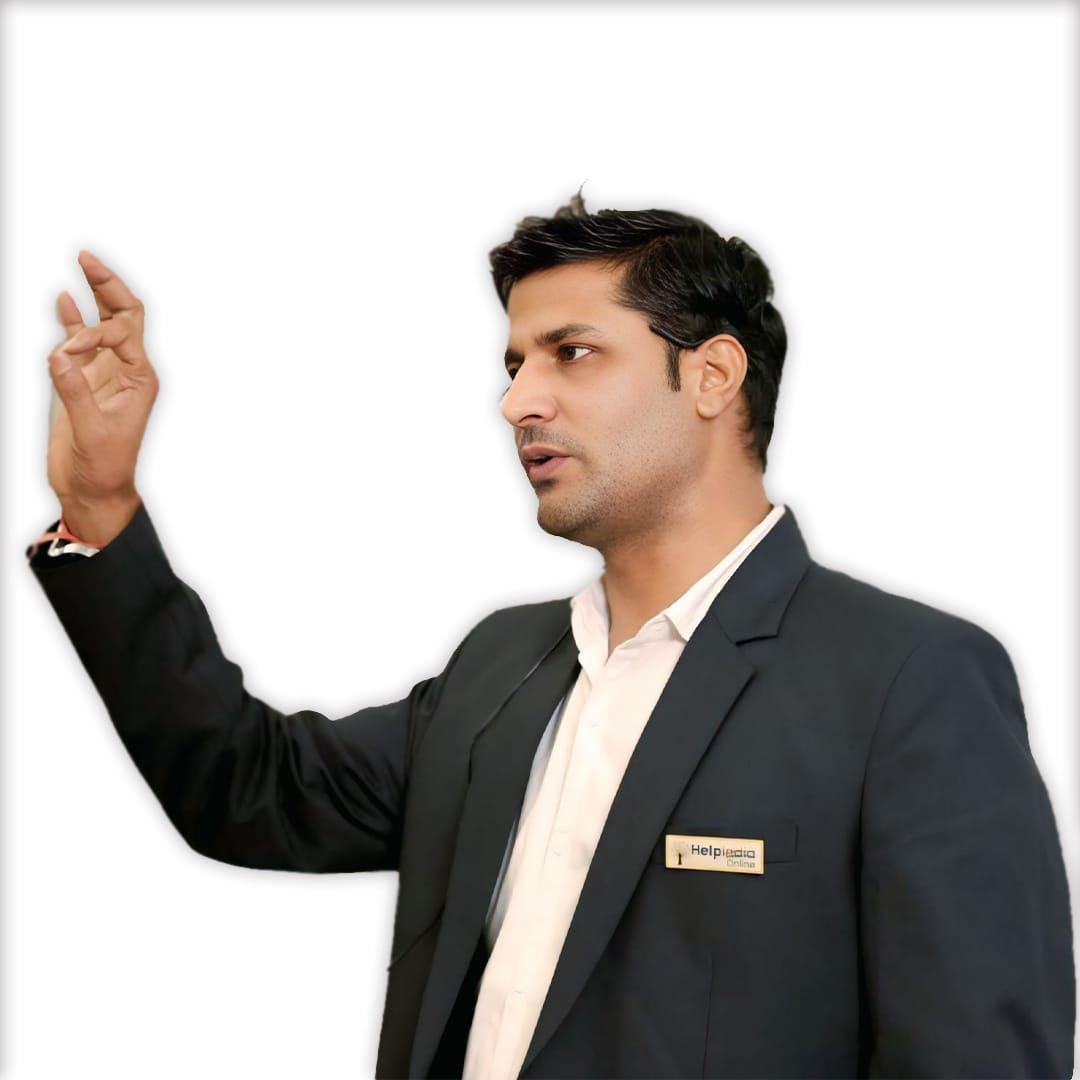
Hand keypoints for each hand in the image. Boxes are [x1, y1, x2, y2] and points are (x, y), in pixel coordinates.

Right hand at [46, 250, 158, 544]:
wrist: (93, 489)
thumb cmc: (104, 467)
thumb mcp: (92, 430)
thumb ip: (74, 391)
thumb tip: (59, 355)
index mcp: (141, 379)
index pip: (123, 333)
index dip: (93, 332)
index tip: (67, 354)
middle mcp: (126, 370)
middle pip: (124, 316)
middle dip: (109, 287)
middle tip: (88, 257)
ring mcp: (104, 373)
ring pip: (103, 324)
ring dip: (94, 296)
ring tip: (84, 261)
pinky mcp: (82, 381)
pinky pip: (79, 343)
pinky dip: (72, 321)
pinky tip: (66, 299)